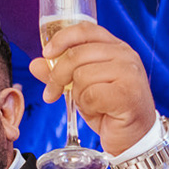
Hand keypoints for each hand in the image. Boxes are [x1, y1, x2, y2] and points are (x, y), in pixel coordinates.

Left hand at [27, 22, 156, 154]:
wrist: (134, 137)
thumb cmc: (110, 110)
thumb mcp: (82, 88)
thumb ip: (61, 73)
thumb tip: (35, 64)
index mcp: (116, 47)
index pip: (85, 30)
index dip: (62, 39)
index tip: (46, 54)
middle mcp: (125, 55)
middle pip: (76, 54)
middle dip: (57, 76)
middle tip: (53, 93)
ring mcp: (129, 73)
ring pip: (82, 75)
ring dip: (77, 95)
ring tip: (89, 104)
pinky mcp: (127, 93)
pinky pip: (90, 94)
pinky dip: (87, 106)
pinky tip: (99, 111)